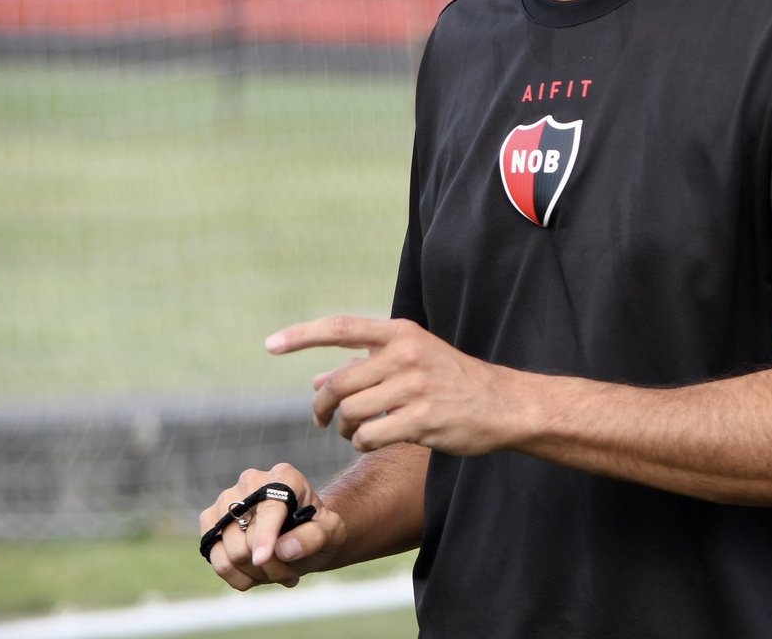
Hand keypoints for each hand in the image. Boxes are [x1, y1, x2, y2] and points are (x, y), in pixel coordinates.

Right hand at [199, 463, 344, 590]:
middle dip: (270, 566)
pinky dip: (236, 577)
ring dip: (255, 574)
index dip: (265, 536)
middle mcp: (251, 481)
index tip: (263, 558)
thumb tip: (284, 548)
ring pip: (230, 553)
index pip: (269, 509)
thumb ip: (313, 538)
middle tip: (290, 572)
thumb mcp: (330, 533)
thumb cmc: (318, 530)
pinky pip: (215, 560)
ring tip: (277, 572)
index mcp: (283, 477)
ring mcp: (226, 500)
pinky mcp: (211, 521)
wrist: (301, 533)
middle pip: (248, 538)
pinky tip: (257, 575)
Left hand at [266, 316, 525, 455]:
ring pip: (351, 412)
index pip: (341, 328)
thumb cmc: (450, 380)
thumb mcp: (411, 361)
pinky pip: (370, 436)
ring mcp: (415, 387)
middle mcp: (406, 354)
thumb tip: (316, 381)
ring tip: (357, 431)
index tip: (270, 345)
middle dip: (323, 407)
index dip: (302, 335)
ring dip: (345, 428)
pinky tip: (374, 440)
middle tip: (322, 419)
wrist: (501, 403)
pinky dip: (363, 443)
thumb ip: (365, 367)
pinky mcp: (422, 420)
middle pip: (339, 382)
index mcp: (401, 333)